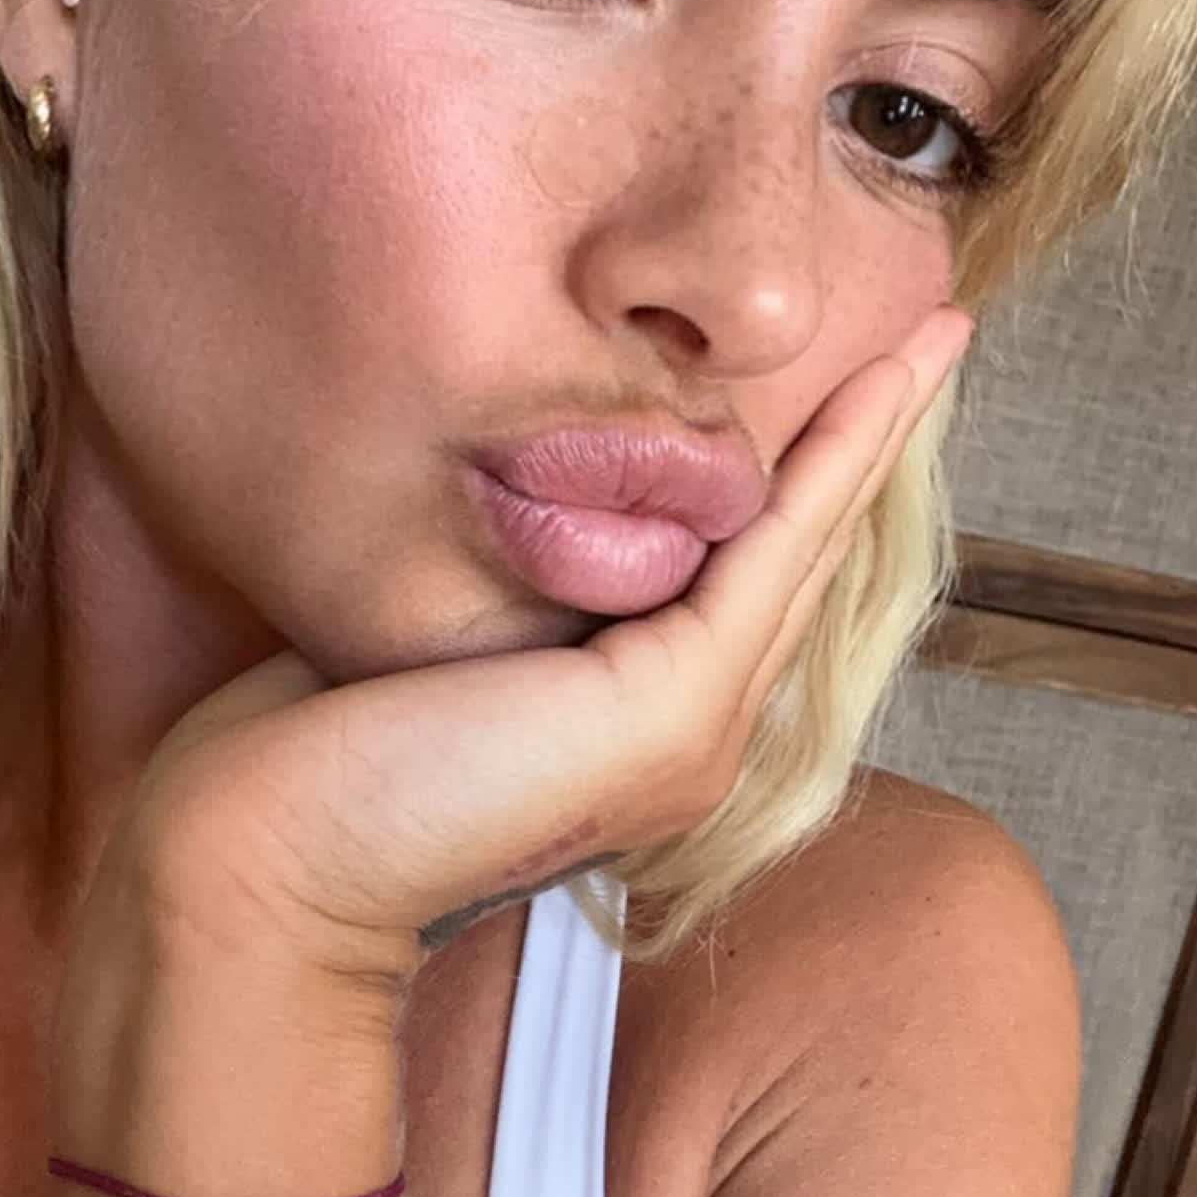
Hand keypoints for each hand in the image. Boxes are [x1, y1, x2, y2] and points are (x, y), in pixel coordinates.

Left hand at [85, 307, 973, 998]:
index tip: (851, 386)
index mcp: (631, 722)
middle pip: (795, 559)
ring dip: (875, 438)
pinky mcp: (673, 715)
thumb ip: (526, 579)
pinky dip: (838, 463)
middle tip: (930, 343)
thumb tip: (554, 501)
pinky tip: (889, 382)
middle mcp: (687, 736)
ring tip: (931, 343)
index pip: (738, 576)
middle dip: (866, 445)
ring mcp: (694, 735)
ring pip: (803, 552)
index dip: (801, 478)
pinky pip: (776, 554)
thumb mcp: (448, 627)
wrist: (264, 853)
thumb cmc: (317, 744)